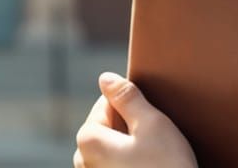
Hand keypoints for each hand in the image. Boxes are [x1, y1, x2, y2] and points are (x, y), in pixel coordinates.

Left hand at [73, 72, 197, 167]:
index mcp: (88, 140)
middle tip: (154, 138)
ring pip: (111, 150)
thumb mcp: (152, 123)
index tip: (150, 116)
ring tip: (154, 156)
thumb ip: (127, 97)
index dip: (131, 104)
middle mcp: (83, 163)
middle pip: (106, 128)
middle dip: (128, 127)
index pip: (104, 104)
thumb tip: (105, 78)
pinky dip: (131, 164)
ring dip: (130, 148)